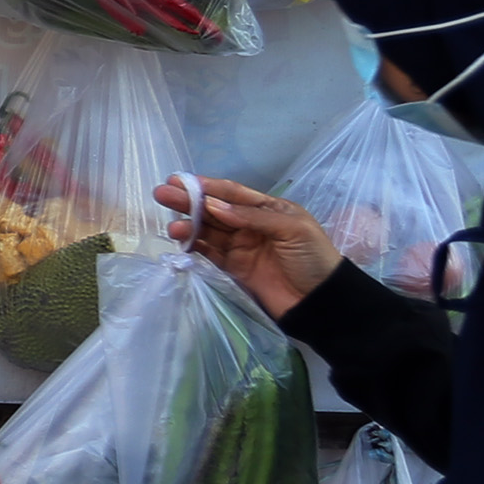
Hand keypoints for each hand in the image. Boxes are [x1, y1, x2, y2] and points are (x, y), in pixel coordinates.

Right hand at [156, 174, 338, 321]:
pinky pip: (210, 255)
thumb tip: (213, 205)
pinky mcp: (235, 270)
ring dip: (189, 227)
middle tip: (162, 195)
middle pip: (215, 210)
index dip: (206, 186)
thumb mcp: (293, 229)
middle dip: (189, 202)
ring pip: (209, 232)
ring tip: (173, 228)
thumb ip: (253, 216)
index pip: (233, 194)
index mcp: (269, 209)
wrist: (321, 302)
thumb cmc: (313, 258)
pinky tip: (182, 243)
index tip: (179, 180)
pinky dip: (195, 248)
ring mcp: (242, 248)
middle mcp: (252, 225)